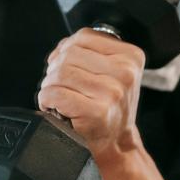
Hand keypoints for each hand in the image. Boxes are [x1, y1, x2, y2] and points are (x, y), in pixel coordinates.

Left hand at [37, 28, 144, 163]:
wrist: (116, 143)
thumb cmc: (109, 106)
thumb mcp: (112, 72)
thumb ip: (89, 52)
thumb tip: (61, 48)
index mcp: (131, 57)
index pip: (84, 36)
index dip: (66, 50)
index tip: (67, 67)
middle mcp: (126, 73)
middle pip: (69, 54)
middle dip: (56, 70)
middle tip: (60, 86)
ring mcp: (113, 92)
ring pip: (60, 73)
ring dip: (50, 86)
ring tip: (58, 98)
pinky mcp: (97, 112)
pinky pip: (55, 94)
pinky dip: (47, 100)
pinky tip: (56, 108)